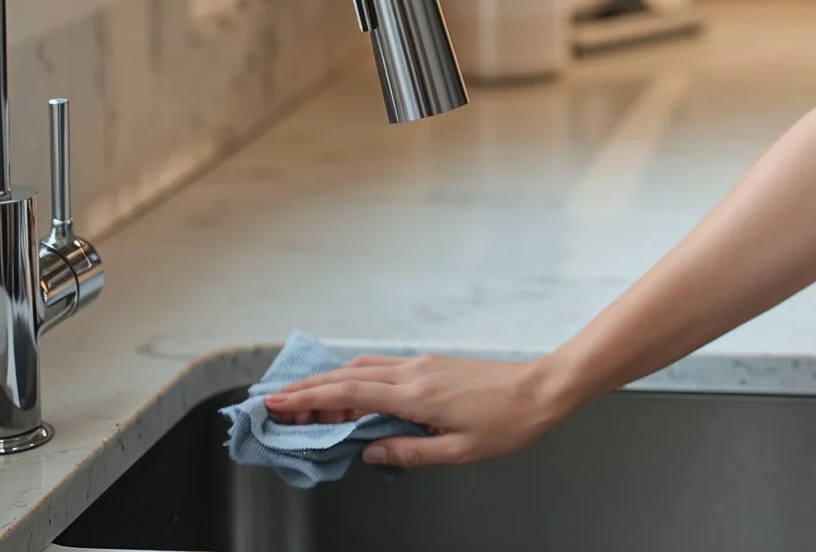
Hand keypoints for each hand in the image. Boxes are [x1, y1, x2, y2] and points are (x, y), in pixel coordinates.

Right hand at [259, 353, 576, 466]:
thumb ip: (409, 450)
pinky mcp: (430, 365)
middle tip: (274, 400)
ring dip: (327, 379)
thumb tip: (369, 451)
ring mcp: (421, 365)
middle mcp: (413, 373)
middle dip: (307, 387)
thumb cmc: (506, 422)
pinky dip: (354, 375)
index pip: (350, 393)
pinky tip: (347, 384)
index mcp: (416, 395)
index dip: (310, 398)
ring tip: (300, 394)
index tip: (278, 402)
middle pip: (347, 375)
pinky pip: (381, 367)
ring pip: (362, 367)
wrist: (541, 389)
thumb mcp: (458, 451)